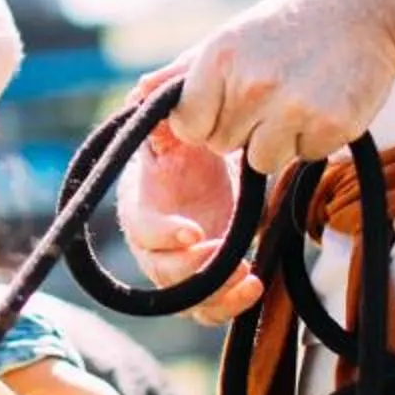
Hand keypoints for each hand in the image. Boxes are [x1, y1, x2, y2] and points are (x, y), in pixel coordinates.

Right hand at [118, 60, 258, 322]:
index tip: (195, 231)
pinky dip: (230, 303)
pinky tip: (254, 283)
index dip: (162, 234)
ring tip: (247, 278)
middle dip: (189, 271)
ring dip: (213, 295)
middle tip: (226, 255)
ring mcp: (180, 257)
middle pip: (157, 271)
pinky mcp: (207, 271)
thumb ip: (168, 94)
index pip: (140, 225)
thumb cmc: (202, 121)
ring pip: (184, 298)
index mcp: (142, 194)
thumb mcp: (187, 101)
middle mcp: (154, 234)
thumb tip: (145, 91)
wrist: (233, 139)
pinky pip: (211, 303)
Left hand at [167, 0, 394, 179]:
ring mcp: (293, 107)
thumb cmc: (288, 25)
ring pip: (263, 160)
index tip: (230, 104)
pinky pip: (305, 158)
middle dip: (244, 129)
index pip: (190, 126)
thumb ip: (183, 72)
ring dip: (279, 140)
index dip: (208, 121)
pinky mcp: (331, 125)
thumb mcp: (230, 37)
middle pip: (224, 145)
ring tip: (298, 99)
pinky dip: (314, 140)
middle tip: (273, 93)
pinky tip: (324, 104)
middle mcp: (252, 83)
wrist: (365, 10)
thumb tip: (137, 93)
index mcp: (220, 59)